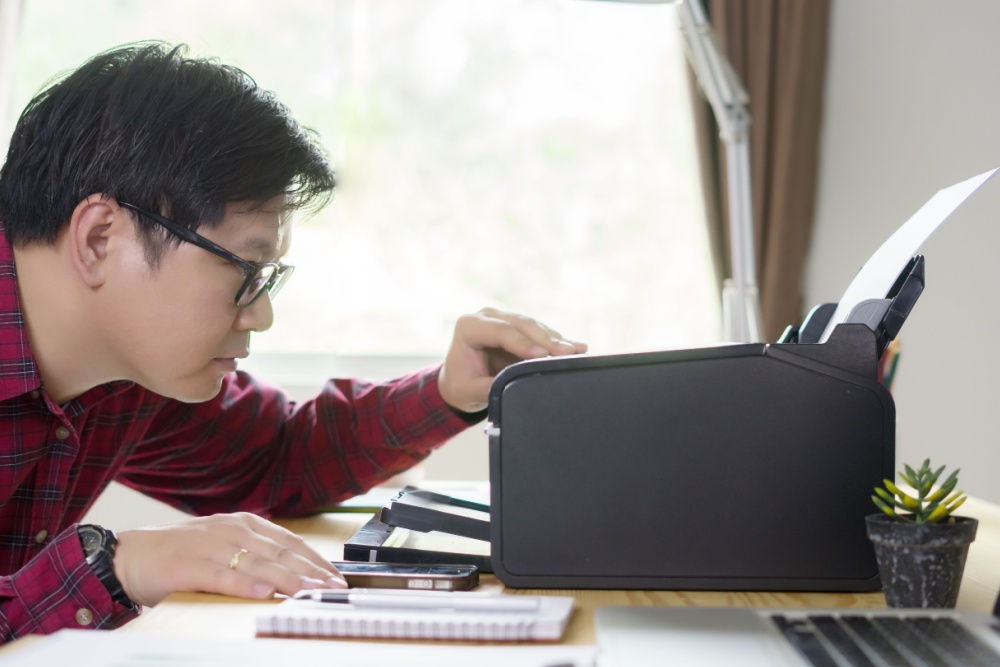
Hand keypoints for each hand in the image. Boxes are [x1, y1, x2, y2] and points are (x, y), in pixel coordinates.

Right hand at [113, 512, 346, 606]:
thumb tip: (293, 576)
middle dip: (312, 572)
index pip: (291, 542)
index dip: (316, 560)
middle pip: (281, 552)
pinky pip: (223, 576)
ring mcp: (210, 546)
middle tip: (336, 588)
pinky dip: (245, 585)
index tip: (337, 577)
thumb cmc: (180, 556)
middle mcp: (232, 530)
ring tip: (313, 592)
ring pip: (258, 563)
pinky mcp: (188, 565)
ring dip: (289, 579)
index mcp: (244, 525)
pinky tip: (265, 594)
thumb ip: (255, 558)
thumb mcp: (224, 549)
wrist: (128, 556)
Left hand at [437, 307, 586, 412]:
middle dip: (546, 339)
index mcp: (469, 327)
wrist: (459, 381)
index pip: (500, 331)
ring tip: (576, 350)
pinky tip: (575, 347)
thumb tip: (514, 386)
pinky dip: (556, 340)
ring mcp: (504, 319)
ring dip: (555, 339)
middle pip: (521, 325)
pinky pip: (539, 332)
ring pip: (534, 326)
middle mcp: (487, 317)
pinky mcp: (518, 327)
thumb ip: (488, 387)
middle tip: (568, 352)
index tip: (543, 354)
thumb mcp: (469, 390)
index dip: (523, 342)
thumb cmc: (461, 384)